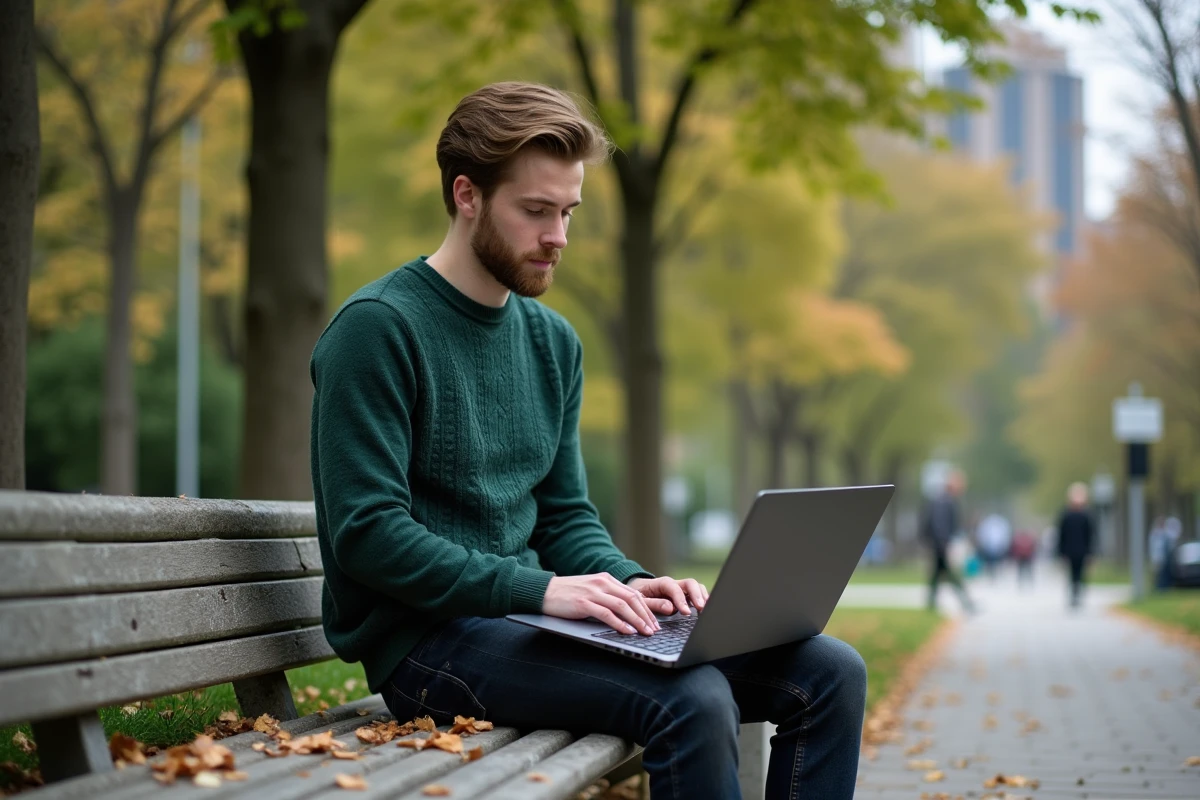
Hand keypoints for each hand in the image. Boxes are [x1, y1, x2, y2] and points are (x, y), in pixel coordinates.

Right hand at [543, 573, 660, 635]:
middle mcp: (602, 583)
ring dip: (637, 620)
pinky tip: (627, 631)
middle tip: (654, 630)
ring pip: (622, 606)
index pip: (632, 593)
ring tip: (645, 632)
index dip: (646, 608)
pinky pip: (606, 613)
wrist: (543, 591)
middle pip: (631, 599)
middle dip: (646, 615)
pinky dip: (619, 623)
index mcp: (606, 579)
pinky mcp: (583, 603)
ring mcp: (593, 592)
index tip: (654, 622)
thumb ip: (606, 597)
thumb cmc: (567, 594)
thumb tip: (626, 613)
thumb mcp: (591, 591)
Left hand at [626, 576, 708, 616]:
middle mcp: (674, 584)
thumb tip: (670, 608)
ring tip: (706, 610)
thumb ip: (654, 604)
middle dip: (697, 595)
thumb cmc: (638, 594)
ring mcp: (681, 589)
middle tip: (702, 608)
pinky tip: (705, 609)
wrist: (638, 588)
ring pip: (696, 587)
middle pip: (690, 584)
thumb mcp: (641, 599)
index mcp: (662, 583)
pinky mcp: (685, 595)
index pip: (675, 589)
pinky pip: (697, 594)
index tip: (686, 612)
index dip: (682, 600)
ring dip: (703, 597)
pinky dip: (703, 600)